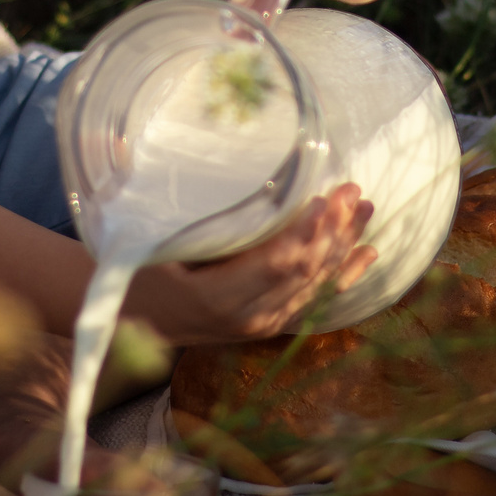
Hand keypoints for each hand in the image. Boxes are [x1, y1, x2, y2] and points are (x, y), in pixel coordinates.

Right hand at [125, 187, 378, 346]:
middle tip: (350, 190)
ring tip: (363, 208)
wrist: (128, 319)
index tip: (324, 197)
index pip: (274, 266)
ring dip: (342, 245)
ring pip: (314, 285)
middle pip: (302, 274)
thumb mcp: (154, 245)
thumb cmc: (135, 270)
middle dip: (332, 230)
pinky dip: (342, 274)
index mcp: (215, 299)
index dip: (304, 234)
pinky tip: (367, 253)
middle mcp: (246, 318)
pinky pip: (313, 300)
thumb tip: (215, 170)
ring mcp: (260, 325)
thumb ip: (192, 222)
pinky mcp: (269, 324)